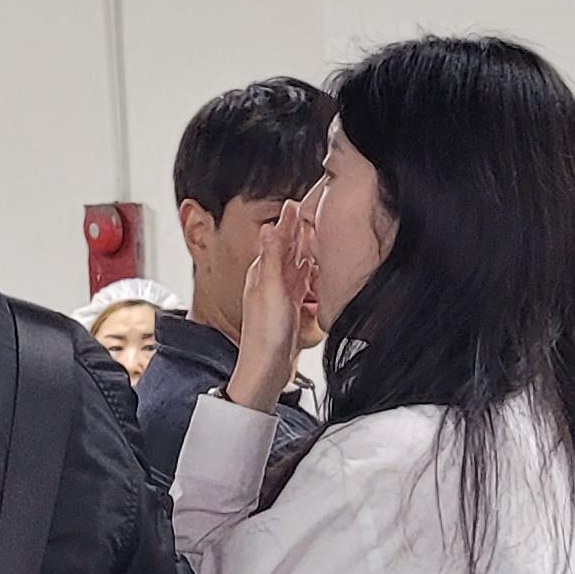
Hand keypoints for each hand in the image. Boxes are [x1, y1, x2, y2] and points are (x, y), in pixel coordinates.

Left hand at [227, 200, 317, 409]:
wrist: (266, 370)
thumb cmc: (265, 336)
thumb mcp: (271, 289)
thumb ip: (272, 258)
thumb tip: (269, 227)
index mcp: (263, 273)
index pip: (278, 239)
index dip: (287, 221)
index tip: (294, 203)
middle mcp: (270, 282)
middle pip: (287, 249)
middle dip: (296, 230)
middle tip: (305, 210)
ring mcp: (281, 296)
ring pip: (295, 264)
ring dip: (303, 248)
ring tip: (311, 232)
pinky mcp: (290, 310)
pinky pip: (301, 283)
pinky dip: (307, 271)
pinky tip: (312, 268)